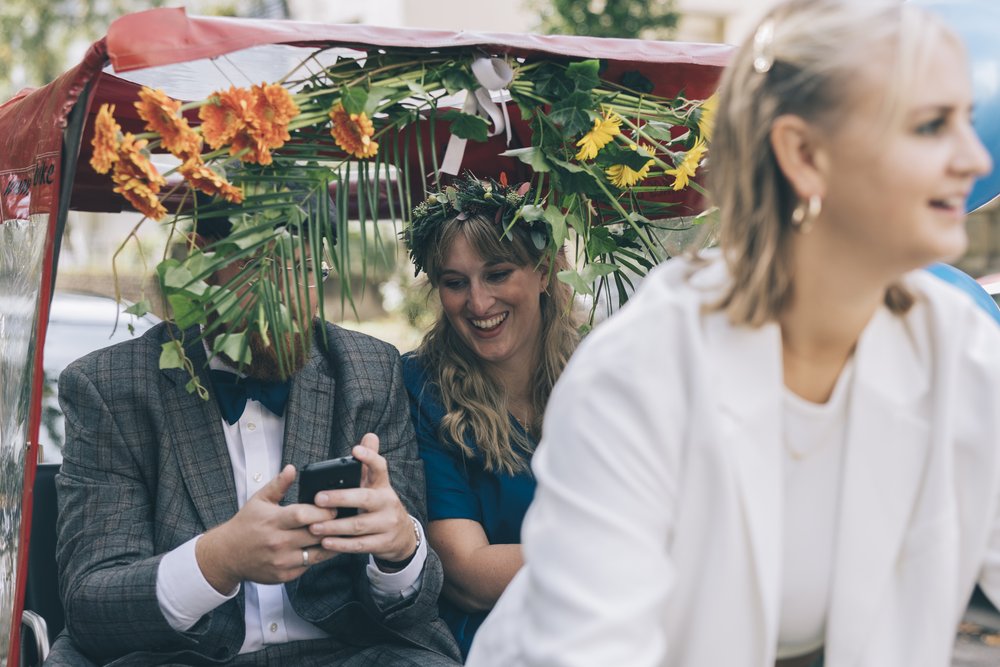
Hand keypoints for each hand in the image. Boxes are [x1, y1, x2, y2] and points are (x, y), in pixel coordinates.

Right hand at [195, 464, 338, 592]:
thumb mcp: (259, 500)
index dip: (322, 511)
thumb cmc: (246, 525)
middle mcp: (278, 543)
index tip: (333, 506)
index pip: (303, 515)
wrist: (227, 555)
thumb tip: (291, 468)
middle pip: (315, 534)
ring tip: (339, 533)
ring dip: (331, 543)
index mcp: (273, 521)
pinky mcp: (285, 575)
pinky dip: (318, 556)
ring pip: (317, 553)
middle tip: (342, 519)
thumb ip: (278, 484)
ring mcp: (282, 561)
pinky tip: (324, 547)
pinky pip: (309, 565)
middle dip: (332, 526)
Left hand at [308, 433, 417, 564]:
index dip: (369, 457)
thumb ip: (369, 463)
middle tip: (318, 498)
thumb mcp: (377, 486)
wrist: (403, 537)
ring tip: (314, 527)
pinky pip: (360, 545)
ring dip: (335, 526)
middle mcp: (387, 503)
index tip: (354, 449)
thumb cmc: (379, 507)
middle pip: (364, 498)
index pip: (379, 467)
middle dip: (340, 498)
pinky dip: (341, 545)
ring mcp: (387, 524)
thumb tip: (369, 435)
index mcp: (383, 486)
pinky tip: (325, 543)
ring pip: (359, 525)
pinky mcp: (383, 543)